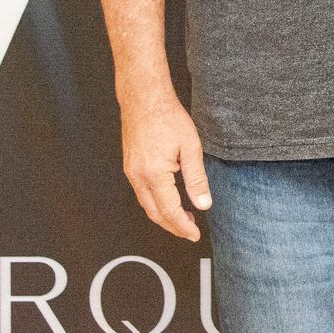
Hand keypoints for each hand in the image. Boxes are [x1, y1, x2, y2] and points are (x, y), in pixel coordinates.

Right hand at [120, 94, 212, 240]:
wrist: (144, 99)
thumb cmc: (167, 116)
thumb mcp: (190, 147)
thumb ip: (197, 179)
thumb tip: (203, 204)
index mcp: (154, 174)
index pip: (169, 211)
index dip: (183, 226)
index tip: (194, 234)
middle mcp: (138, 176)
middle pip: (155, 213)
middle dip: (173, 226)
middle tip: (190, 231)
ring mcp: (131, 172)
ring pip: (146, 205)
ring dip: (164, 216)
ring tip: (184, 217)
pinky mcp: (130, 167)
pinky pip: (142, 193)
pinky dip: (156, 203)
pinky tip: (169, 199)